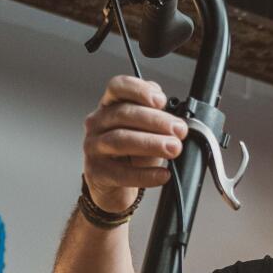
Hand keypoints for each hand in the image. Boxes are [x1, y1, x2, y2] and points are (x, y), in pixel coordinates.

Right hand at [83, 76, 186, 213]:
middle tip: (179, 130)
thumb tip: (177, 120)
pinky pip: (121, 173)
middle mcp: (97, 122)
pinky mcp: (96, 172)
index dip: (139, 90)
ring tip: (173, 148)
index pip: (118, 87)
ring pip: (121, 140)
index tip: (161, 101)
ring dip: (151, 143)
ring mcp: (93, 147)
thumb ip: (157, 117)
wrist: (114, 186)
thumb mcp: (145, 130)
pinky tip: (162, 174)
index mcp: (110, 105)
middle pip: (123, 114)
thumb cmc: (131, 153)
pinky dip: (145, 174)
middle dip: (156, 121)